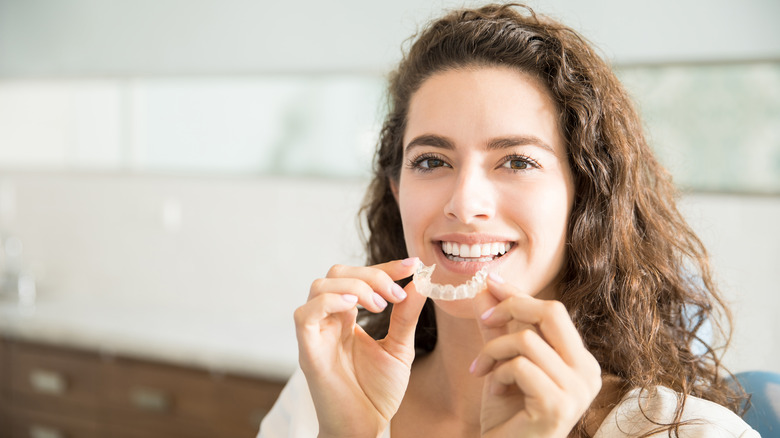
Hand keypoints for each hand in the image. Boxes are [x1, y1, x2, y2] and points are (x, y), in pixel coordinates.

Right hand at [294, 258, 426, 437]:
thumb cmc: (377, 393)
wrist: (365, 428)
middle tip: (396, 293)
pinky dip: (329, 301)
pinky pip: (305, 314)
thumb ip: (405, 316)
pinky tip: (354, 307)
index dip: (384, 267)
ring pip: (319, 286)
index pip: (359, 277)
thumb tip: (419, 283)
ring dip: (354, 286)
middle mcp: (328, 320)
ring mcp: (316, 334)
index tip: (413, 265)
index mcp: (347, 317)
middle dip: (371, 274)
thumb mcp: (399, 348)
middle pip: (336, 273)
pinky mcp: (308, 351)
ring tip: (380, 305)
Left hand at [471, 274, 601, 437]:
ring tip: (482, 371)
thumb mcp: (502, 362)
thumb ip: (497, 328)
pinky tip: (493, 391)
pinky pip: (520, 366)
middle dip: (511, 307)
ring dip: (493, 351)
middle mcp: (587, 372)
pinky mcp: (558, 405)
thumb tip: (485, 288)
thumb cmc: (507, 414)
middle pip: (552, 312)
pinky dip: (498, 373)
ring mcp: (577, 390)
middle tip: (485, 320)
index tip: (489, 282)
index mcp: (580, 360)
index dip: (519, 294)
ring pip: (527, 340)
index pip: (553, 311)